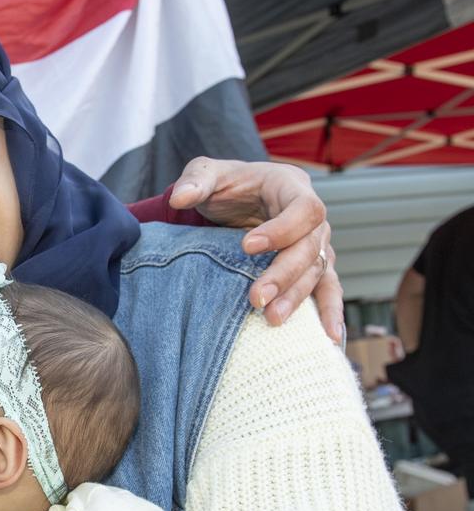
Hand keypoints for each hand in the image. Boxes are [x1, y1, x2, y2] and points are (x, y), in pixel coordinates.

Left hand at [168, 157, 343, 343]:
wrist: (234, 199)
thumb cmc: (224, 184)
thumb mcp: (206, 173)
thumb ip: (195, 182)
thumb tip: (180, 199)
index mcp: (292, 186)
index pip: (303, 208)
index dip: (282, 229)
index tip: (246, 246)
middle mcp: (312, 217)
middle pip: (311, 247)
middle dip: (284, 274)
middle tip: (256, 298)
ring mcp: (316, 243)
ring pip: (316, 272)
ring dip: (296, 297)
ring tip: (272, 319)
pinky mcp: (312, 266)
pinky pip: (328, 288)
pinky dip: (331, 312)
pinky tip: (330, 338)